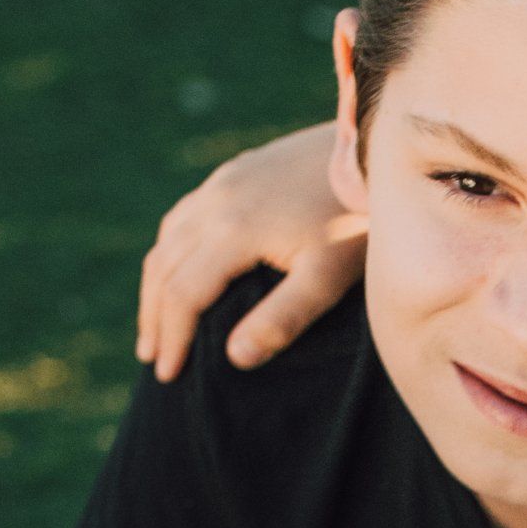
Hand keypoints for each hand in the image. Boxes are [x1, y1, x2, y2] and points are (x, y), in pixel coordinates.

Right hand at [137, 122, 363, 381]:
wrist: (375, 151)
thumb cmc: (357, 221)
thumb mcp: (327, 277)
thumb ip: (282, 318)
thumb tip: (234, 358)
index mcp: (232, 231)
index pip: (182, 294)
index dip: (172, 338)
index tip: (169, 376)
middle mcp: (216, 201)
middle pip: (164, 266)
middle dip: (154, 317)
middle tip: (152, 358)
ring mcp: (224, 181)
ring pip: (169, 237)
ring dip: (157, 282)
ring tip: (157, 322)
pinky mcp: (237, 171)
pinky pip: (186, 213)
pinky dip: (172, 248)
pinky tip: (181, 266)